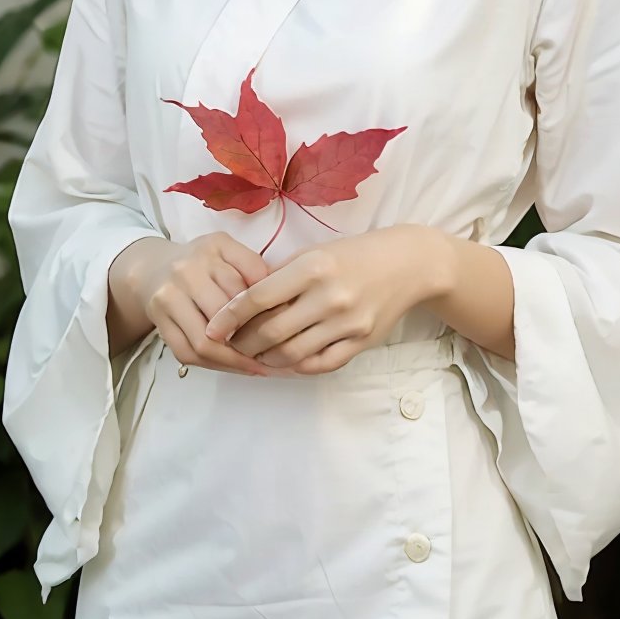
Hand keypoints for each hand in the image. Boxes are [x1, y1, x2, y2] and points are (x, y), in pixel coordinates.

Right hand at [146, 232, 301, 377]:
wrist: (154, 268)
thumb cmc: (202, 263)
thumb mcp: (230, 252)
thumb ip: (254, 269)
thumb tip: (282, 305)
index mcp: (215, 247)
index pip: (252, 279)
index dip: (271, 306)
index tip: (288, 324)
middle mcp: (188, 269)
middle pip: (227, 314)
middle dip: (253, 338)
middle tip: (275, 353)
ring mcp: (169, 295)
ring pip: (205, 340)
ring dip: (234, 360)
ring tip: (257, 367)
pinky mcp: (159, 318)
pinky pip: (187, 352)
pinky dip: (213, 365)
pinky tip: (233, 366)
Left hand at [203, 228, 432, 374]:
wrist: (408, 264)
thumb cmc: (354, 254)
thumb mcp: (315, 252)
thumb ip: (281, 275)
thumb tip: (242, 300)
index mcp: (313, 268)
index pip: (258, 298)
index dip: (229, 316)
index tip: (211, 328)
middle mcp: (329, 297)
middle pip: (271, 332)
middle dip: (243, 343)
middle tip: (231, 345)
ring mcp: (347, 323)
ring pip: (292, 355)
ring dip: (266, 359)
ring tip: (255, 354)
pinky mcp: (361, 342)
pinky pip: (320, 364)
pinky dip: (297, 366)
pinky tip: (286, 361)